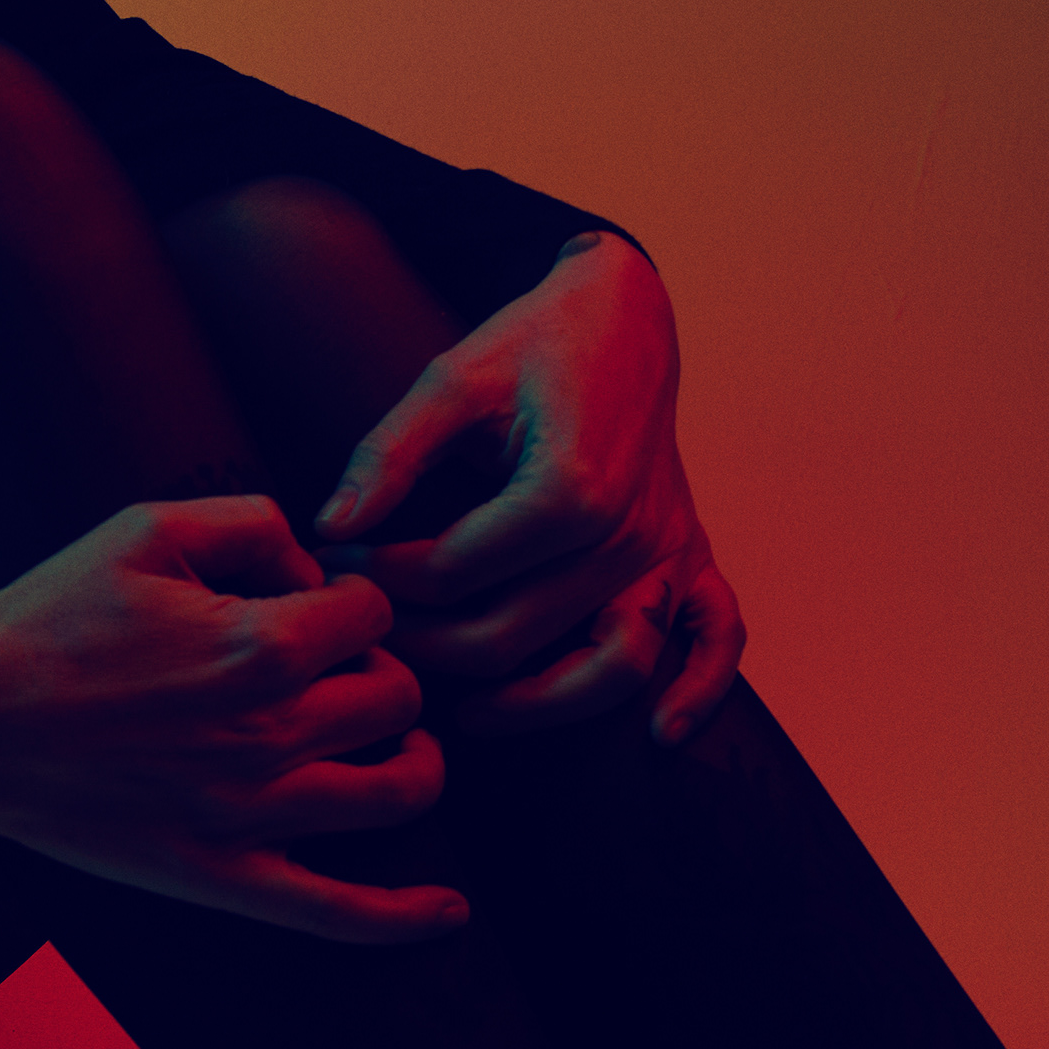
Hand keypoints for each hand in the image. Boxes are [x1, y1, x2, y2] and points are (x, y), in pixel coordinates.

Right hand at [0, 497, 464, 947]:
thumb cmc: (46, 619)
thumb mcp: (145, 526)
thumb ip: (250, 522)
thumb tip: (313, 567)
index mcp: (258, 645)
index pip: (375, 610)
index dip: (351, 596)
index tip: (313, 603)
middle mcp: (271, 734)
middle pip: (401, 696)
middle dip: (382, 668)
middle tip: (335, 669)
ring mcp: (252, 815)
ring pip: (401, 791)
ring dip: (412, 759)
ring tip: (384, 743)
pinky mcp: (223, 877)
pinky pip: (340, 914)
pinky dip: (408, 915)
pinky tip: (448, 906)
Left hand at [311, 233, 745, 746]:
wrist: (624, 315)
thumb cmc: (535, 344)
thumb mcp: (452, 380)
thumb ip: (389, 454)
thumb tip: (331, 523)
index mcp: (568, 484)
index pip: (460, 572)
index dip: (385, 577)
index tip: (336, 563)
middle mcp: (627, 528)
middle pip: (517, 632)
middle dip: (428, 643)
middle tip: (370, 633)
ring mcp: (667, 547)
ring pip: (612, 662)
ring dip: (539, 703)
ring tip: (468, 716)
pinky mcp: (692, 552)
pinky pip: (717, 634)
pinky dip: (699, 689)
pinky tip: (660, 734)